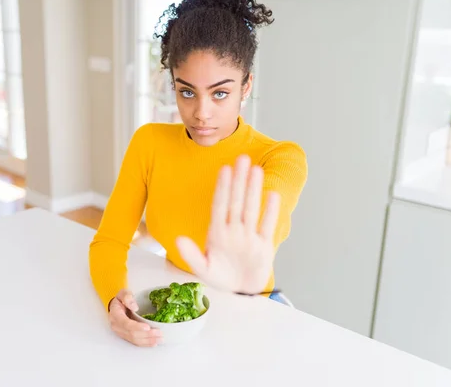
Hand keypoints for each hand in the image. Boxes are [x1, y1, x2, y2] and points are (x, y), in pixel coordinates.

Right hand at [108, 289, 162, 346]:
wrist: (116, 307)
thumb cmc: (121, 300)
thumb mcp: (123, 293)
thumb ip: (127, 298)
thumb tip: (134, 307)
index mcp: (115, 315)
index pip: (126, 323)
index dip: (137, 327)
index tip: (147, 327)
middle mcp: (117, 326)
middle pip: (132, 334)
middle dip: (146, 335)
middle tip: (159, 333)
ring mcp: (121, 333)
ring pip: (135, 340)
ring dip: (148, 341)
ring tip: (160, 339)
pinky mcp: (126, 336)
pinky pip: (135, 342)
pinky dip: (145, 343)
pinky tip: (154, 343)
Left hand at [176, 154, 279, 294]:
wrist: (239, 293)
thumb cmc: (220, 277)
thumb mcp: (202, 269)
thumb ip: (191, 255)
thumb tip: (178, 239)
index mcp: (217, 233)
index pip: (220, 205)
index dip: (222, 187)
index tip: (224, 169)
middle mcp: (234, 231)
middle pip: (236, 201)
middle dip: (239, 180)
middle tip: (242, 158)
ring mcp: (249, 237)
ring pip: (251, 209)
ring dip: (254, 190)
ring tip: (256, 169)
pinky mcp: (263, 247)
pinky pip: (267, 226)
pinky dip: (270, 211)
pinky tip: (272, 194)